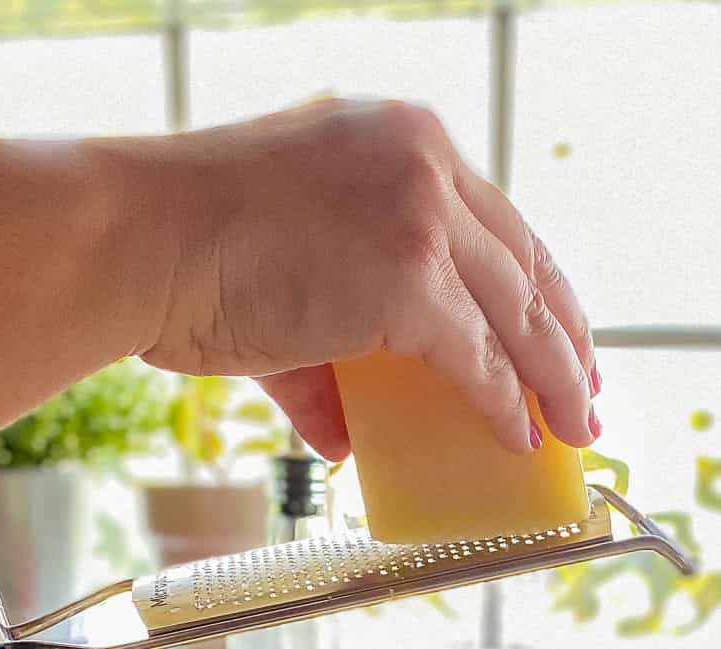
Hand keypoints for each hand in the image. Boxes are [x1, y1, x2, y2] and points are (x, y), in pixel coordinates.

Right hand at [136, 100, 599, 460]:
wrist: (136, 239)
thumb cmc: (183, 250)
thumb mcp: (281, 276)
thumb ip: (327, 357)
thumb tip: (346, 432)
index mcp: (398, 138)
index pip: (495, 220)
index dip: (534, 286)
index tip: (558, 332)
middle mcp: (424, 160)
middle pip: (526, 260)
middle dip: (563, 335)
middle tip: (583, 388)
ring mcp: (422, 216)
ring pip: (519, 310)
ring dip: (554, 378)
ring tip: (573, 427)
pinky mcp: (411, 278)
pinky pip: (480, 358)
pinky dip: (505, 405)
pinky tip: (520, 437)